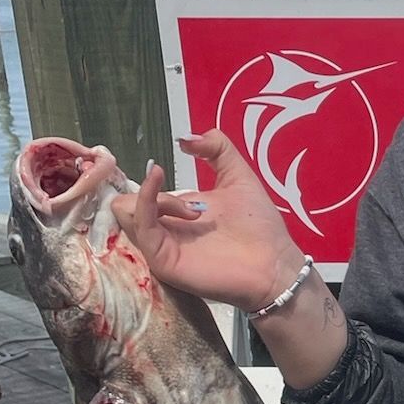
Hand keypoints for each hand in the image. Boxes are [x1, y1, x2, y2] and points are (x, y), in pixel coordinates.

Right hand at [111, 132, 304, 314]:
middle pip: (127, 201)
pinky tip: (159, 181)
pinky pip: (140, 226)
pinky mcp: (163, 261)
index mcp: (177, 213)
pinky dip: (144, 200)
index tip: (162, 169)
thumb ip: (216, 149)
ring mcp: (161, 247)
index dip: (149, 179)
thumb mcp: (237, 175)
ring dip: (155, 198)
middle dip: (152, 191)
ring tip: (193, 211)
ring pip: (127, 211)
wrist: (276, 265)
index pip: (143, 192)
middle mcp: (165, 230)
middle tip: (192, 206)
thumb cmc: (259, 226)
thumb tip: (184, 138)